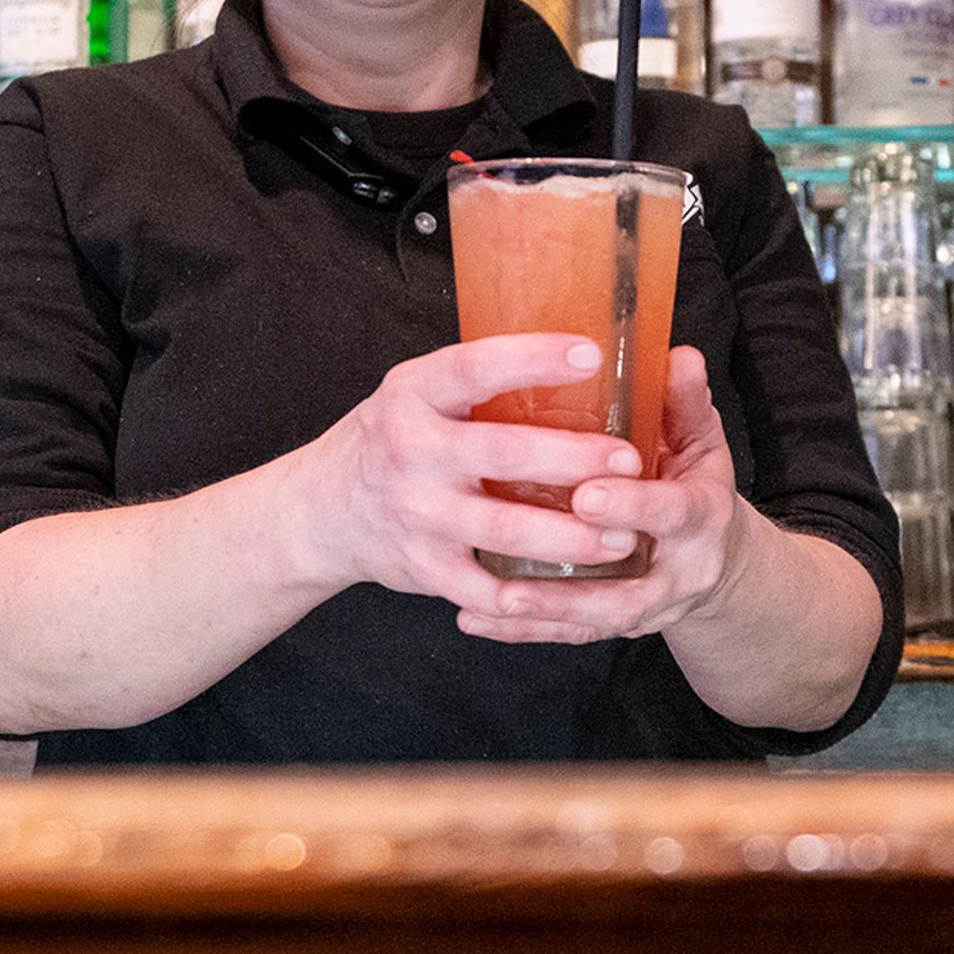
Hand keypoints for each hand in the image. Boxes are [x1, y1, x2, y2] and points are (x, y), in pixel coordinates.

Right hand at [296, 333, 657, 608]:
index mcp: (415, 394)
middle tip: (630, 462)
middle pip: (501, 453)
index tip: (591, 355)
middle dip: (573, 459)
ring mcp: (416, 512)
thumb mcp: (417, 393)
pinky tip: (574, 592)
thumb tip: (577, 355)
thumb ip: (476, 382)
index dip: (533, 359)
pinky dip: (529, 598)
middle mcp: (411, 451)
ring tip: (621, 538)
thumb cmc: (393, 441)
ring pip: (503, 529)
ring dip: (569, 537)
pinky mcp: (422, 565)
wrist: (322, 510)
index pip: (475, 368)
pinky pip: (482, 588)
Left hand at [455, 345, 754, 646]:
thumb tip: (678, 355)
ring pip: (596, 619)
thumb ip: (685, 402)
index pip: (672, 514)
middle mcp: (679, 572)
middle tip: (524, 543)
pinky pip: (567, 635)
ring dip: (545, 610)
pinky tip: (473, 618)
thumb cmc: (691, 482)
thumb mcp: (699, 440)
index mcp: (702, 517)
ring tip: (495, 596)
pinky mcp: (611, 624)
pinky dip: (522, 631)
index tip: (586, 493)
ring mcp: (646, 606)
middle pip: (631, 582)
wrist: (711, 556)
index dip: (632, 506)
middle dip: (579, 567)